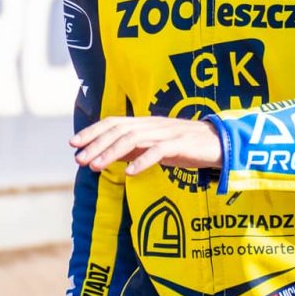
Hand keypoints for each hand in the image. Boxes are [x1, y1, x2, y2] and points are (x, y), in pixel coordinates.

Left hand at [70, 116, 221, 175]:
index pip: (114, 122)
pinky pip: (158, 152)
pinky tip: (129, 173)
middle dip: (96, 143)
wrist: (221, 144)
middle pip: (119, 129)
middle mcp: (153, 125)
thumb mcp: (157, 146)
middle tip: (79, 159)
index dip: (92, 131)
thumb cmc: (187, 147)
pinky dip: (142, 161)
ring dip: (111, 153)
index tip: (73, 144)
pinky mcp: (181, 145)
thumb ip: (135, 148)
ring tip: (95, 166)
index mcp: (146, 124)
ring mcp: (167, 134)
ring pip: (133, 139)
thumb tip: (110, 155)